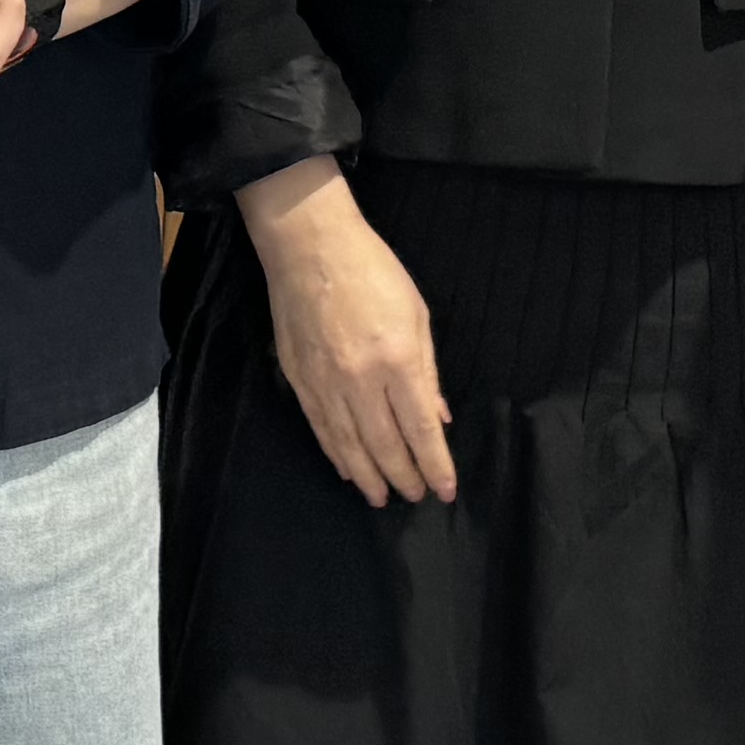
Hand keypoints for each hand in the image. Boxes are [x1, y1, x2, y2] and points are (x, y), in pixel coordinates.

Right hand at [242, 158, 451, 506]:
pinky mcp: (298, 377)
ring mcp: (324, 382)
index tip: (445, 489)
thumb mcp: (417, 315)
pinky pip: (319, 427)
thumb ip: (428, 372)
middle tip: (415, 498)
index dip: (435, 464)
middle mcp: (359, 380)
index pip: (420, 429)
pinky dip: (335, 453)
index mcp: (397, 361)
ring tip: (382, 498)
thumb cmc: (373, 271)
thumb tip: (439, 417)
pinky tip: (347, 469)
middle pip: (385, 444)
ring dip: (368, 476)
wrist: (309, 246)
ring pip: (348, 444)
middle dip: (404, 476)